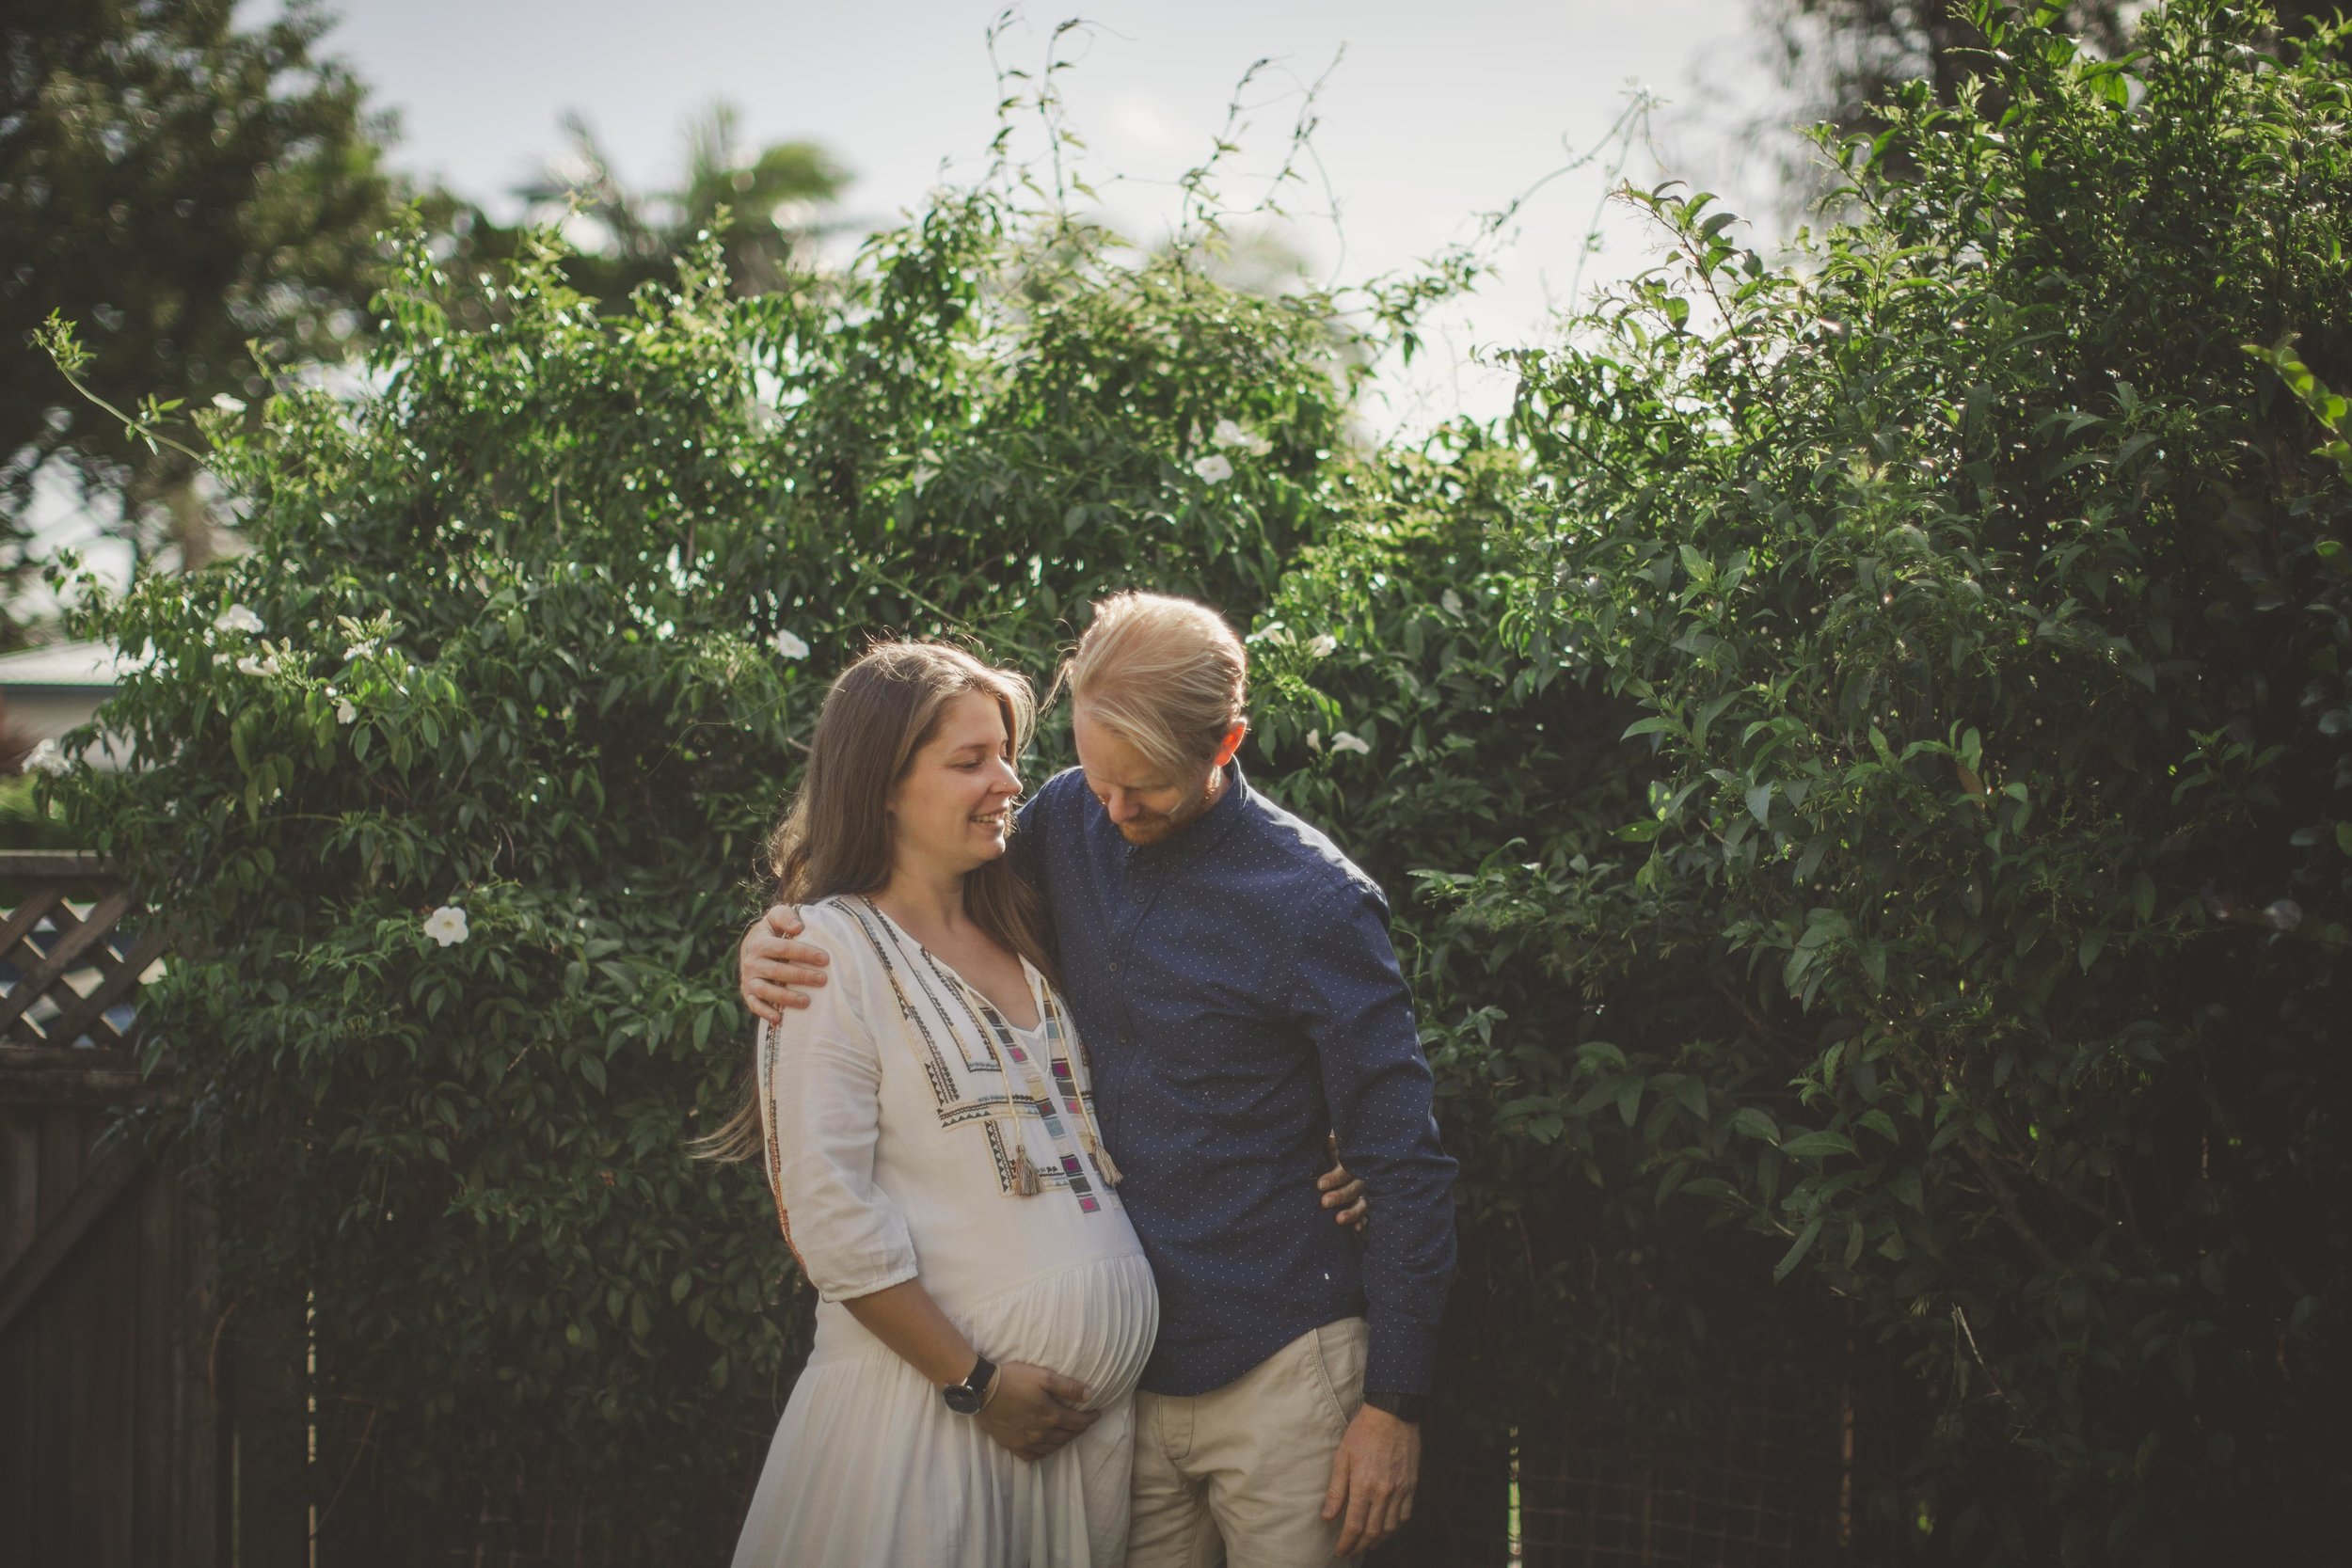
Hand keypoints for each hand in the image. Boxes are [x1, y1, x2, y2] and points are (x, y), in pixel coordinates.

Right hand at [738, 905, 829, 1022]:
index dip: (804, 953)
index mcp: (760, 943)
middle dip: (801, 976)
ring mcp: (749, 979)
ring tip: (807, 1002)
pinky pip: (755, 1005)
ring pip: (767, 990)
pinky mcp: (748, 993)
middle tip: (823, 980)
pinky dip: (765, 1013)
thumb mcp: (776, 917)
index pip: (784, 948)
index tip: (825, 959)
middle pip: (778, 971)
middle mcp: (752, 962)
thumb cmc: (772, 931)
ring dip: (786, 998)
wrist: (751, 945)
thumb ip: (786, 916)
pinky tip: (780, 1019)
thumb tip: (799, 927)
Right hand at [973, 1361, 1099, 1460]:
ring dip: (1064, 1441)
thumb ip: (1068, 1387)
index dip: (1090, 1418)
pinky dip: (1044, 1452)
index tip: (1098, 1412)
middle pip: (1067, 1436)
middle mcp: (1040, 1433)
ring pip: (1052, 1447)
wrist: (981, 1391)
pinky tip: (1045, 1447)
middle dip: (1079, 1429)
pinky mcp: (1012, 1445)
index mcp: (1050, 1416)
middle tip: (1084, 1422)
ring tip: (1068, 1433)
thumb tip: (1090, 1395)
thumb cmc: (1013, 1379)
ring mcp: (1025, 1442)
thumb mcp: (1043, 1376)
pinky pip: (1033, 1456)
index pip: (1078, 1423)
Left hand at [1320, 1132, 1368, 1232]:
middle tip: (1324, 1202)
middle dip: (1340, 1196)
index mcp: (1353, 1161)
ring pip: (1362, 1203)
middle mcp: (1363, 1177)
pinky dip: (1363, 1222)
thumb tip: (1320, 1139)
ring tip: (1338, 1220)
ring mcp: (1367, 1193)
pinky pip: (1368, 1216)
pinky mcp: (1366, 1206)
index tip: (1319, 1185)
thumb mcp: (1333, 1148)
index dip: (1334, 1178)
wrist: (1354, 1161)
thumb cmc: (1336, 1153)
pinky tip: (1357, 1229)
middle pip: (1355, 1188)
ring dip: (1352, 1212)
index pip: (1346, 1169)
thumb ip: (1327, 1145)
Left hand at [1322, 1403, 1418, 1555]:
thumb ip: (1336, 1489)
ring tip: (1367, 1544)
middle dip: (1360, 1545)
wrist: (1392, 1413)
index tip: (1340, 1551)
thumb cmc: (1363, 1432)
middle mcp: (1384, 1491)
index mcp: (1363, 1484)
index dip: (1347, 1542)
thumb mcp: (1342, 1457)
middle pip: (1372, 1531)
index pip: (1354, 1525)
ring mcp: (1400, 1489)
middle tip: (1351, 1551)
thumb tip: (1327, 1516)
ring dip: (1378, 1540)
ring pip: (1390, 1527)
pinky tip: (1387, 1529)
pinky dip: (1395, 1527)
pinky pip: (1405, 1514)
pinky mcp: (1411, 1484)